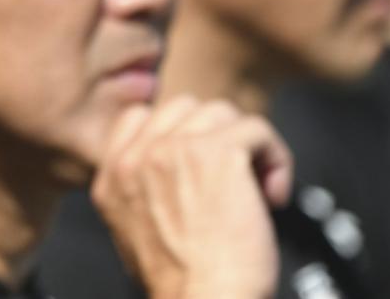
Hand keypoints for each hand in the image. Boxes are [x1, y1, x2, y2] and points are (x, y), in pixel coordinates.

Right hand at [90, 97, 292, 298]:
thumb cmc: (182, 287)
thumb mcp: (133, 233)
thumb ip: (143, 191)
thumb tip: (178, 172)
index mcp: (113, 176)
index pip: (139, 117)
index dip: (178, 133)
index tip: (200, 162)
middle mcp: (139, 157)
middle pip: (185, 109)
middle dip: (215, 137)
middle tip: (233, 181)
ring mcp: (177, 150)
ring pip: (223, 114)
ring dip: (246, 148)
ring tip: (255, 190)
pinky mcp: (219, 153)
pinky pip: (257, 130)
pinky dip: (276, 160)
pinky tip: (272, 196)